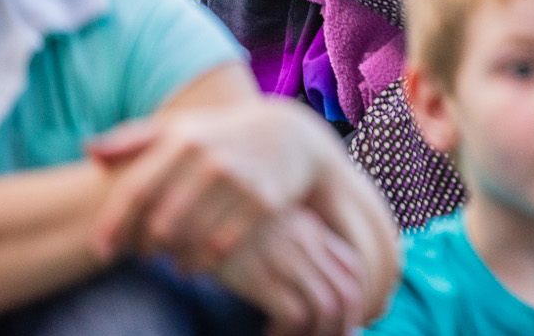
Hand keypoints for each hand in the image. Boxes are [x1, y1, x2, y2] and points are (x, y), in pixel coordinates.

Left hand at [85, 100, 330, 271]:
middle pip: (161, 223)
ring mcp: (240, 181)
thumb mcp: (181, 128)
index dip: (113, 226)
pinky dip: (200, 262)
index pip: (136, 191)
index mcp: (184, 140)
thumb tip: (89, 151)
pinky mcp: (264, 202)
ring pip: (190, 239)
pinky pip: (220, 247)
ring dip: (171, 258)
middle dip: (145, 247)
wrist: (290, 137)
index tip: (101, 251)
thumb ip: (132, 138)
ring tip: (166, 260)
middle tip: (141, 255)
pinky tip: (192, 263)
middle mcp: (211, 160)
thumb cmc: (220, 136)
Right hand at [210, 206, 365, 335]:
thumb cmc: (216, 228)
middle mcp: (303, 242)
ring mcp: (283, 258)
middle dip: (343, 325)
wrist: (181, 210)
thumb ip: (284, 249)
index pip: (352, 267)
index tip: (341, 323)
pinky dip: (290, 332)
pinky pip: (296, 313)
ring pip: (328, 305)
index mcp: (307, 229)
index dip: (353, 300)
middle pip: (348, 290)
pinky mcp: (258, 276)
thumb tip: (300, 294)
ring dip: (318, 334)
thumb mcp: (261, 231)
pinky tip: (267, 335)